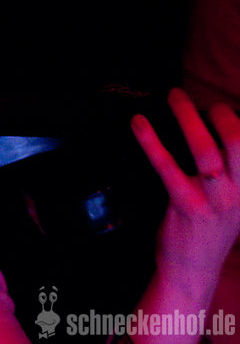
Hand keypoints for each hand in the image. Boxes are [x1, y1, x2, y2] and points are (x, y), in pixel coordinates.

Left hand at [131, 88, 239, 284]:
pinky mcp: (186, 207)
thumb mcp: (232, 199)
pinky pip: (168, 167)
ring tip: (175, 95)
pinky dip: (152, 141)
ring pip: (207, 151)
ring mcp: (214, 201)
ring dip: (189, 118)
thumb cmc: (208, 227)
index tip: (223, 105)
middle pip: (239, 142)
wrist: (193, 271)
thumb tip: (211, 129)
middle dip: (223, 114)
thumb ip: (231, 170)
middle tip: (203, 100)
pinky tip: (139, 124)